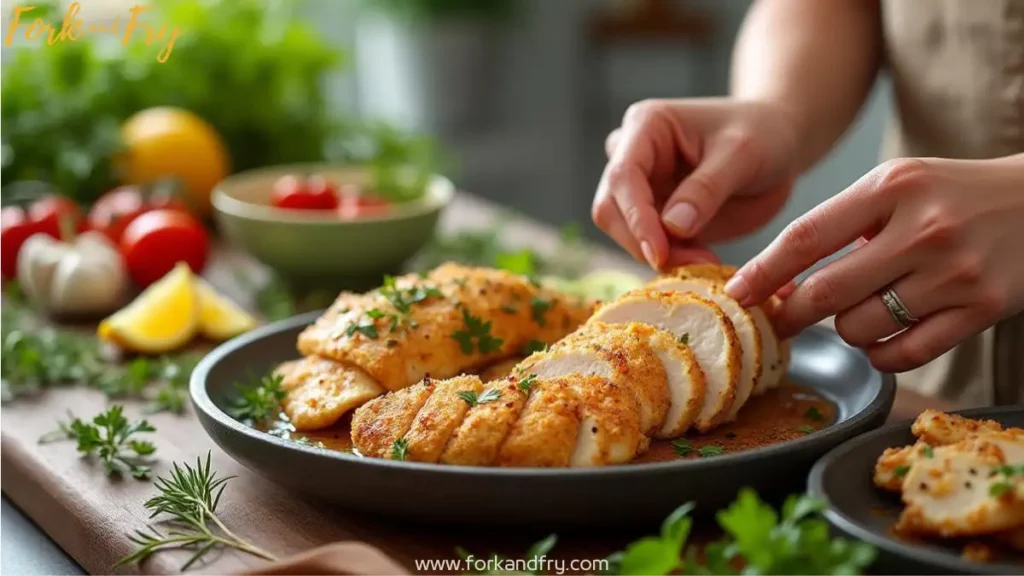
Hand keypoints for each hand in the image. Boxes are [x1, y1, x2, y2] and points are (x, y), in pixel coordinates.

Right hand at [591, 97, 800, 269]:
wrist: (779, 145)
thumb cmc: (762, 133)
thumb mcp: (742, 154)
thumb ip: (706, 189)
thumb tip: (671, 227)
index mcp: (646, 127)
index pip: (622, 176)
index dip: (636, 217)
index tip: (659, 253)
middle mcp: (633, 156)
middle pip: (611, 208)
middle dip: (643, 242)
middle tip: (692, 262)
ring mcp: (642, 188)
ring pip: (625, 232)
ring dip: (659, 255)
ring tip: (706, 261)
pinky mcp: (656, 216)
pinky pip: (649, 246)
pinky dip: (672, 261)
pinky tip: (705, 261)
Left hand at [726, 155, 1023, 371]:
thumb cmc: (951, 195)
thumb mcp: (896, 185)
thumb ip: (840, 225)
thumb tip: (778, 282)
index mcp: (893, 187)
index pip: (807, 237)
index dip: (763, 271)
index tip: (736, 293)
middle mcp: (924, 229)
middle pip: (827, 292)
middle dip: (792, 314)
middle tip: (782, 320)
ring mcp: (955, 273)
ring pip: (861, 328)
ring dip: (845, 330)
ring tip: (858, 311)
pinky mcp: (982, 309)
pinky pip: (904, 354)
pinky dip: (881, 354)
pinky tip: (885, 336)